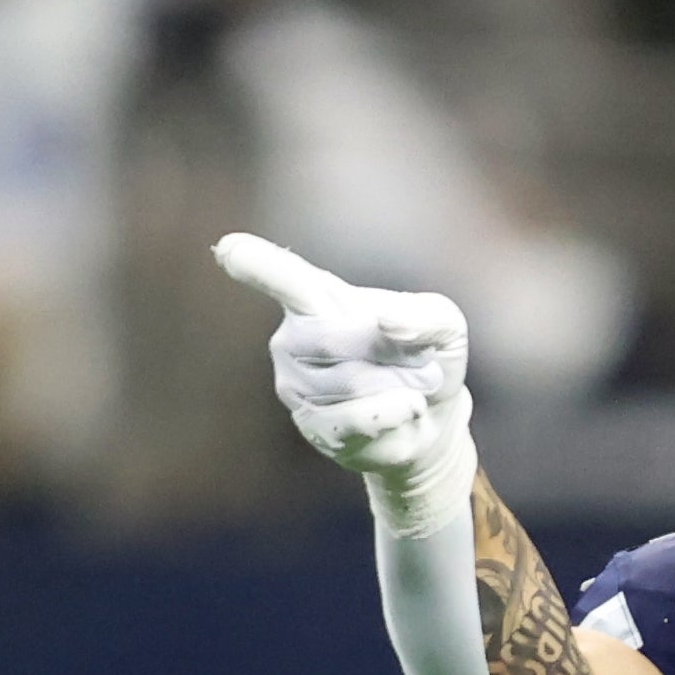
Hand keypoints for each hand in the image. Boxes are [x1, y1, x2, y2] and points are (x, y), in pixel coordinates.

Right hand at [214, 233, 476, 535]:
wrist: (432, 416)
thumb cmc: (426, 356)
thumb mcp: (445, 325)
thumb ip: (424, 316)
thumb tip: (384, 321)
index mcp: (317, 298)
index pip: (284, 279)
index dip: (258, 264)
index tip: (230, 249)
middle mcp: (293, 337)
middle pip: (334, 338)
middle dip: (390, 353)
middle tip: (416, 362)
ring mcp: (295, 384)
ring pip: (351, 383)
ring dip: (398, 386)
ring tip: (405, 386)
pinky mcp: (311, 425)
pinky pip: (354, 419)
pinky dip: (393, 413)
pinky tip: (404, 410)